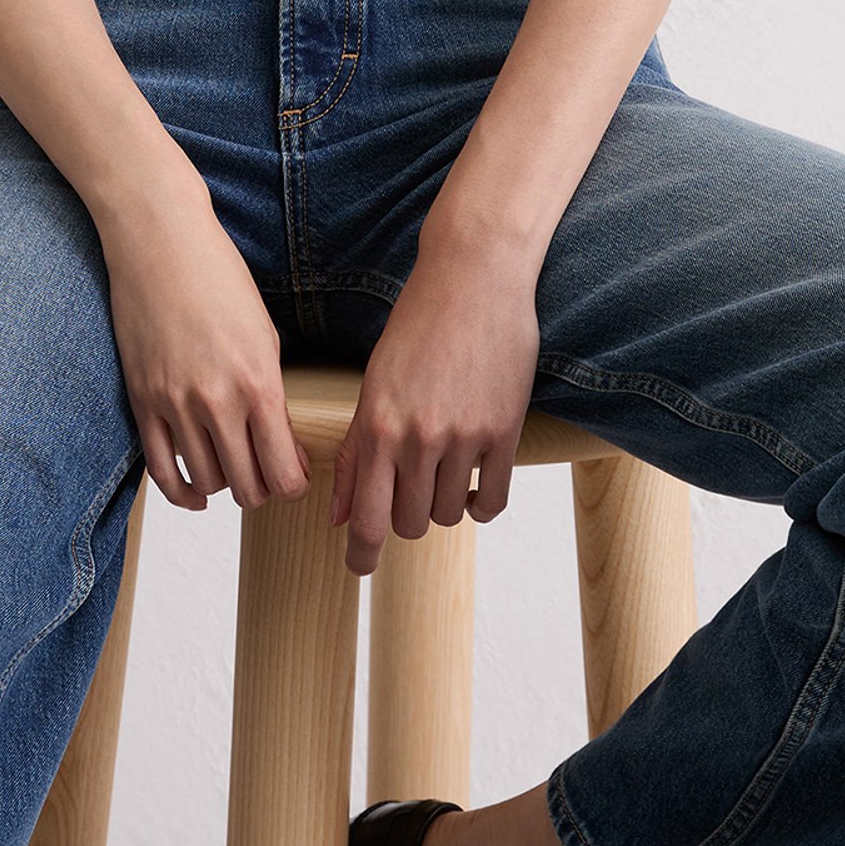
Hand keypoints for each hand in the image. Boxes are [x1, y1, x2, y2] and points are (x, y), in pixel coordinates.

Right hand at [102, 187, 310, 514]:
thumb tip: (281, 446)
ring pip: (206, 482)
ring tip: (234, 473)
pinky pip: (160, 470)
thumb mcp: (264, 334)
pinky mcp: (142, 401)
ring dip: (225, 487)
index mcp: (258, 382)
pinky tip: (195, 494)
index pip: (283, 471)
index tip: (296, 477)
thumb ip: (272, 394)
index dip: (294, 485)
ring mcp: (174, 404)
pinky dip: (181, 493)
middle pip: (247, 486)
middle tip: (267, 476)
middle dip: (263, 490)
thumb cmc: (217, 277)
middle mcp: (217, 401)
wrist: (160, 242)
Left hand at [329, 236, 540, 578]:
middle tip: (409, 489)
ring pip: (448, 513)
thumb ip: (357, 450)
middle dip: (405, 517)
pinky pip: (491, 501)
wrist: (474, 277)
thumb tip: (340, 514)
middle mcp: (418, 437)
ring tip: (443, 469)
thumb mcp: (374, 382)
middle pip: (409, 523)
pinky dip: (480, 502)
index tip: (359, 569)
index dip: (361, 554)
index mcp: (377, 425)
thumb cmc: (419, 323)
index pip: (367, 517)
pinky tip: (474, 480)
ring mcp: (464, 437)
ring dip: (442, 502)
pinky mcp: (504, 432)